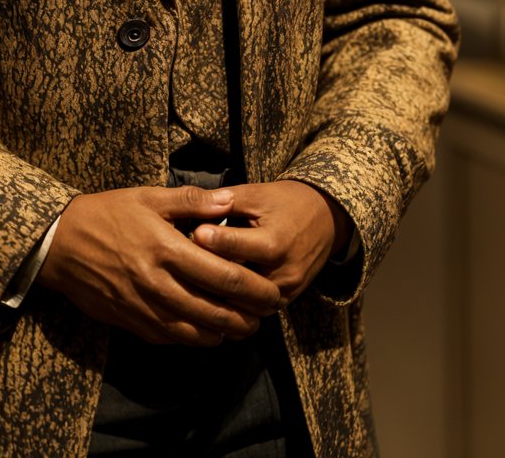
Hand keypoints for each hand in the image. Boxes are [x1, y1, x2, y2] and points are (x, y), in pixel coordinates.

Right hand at [37, 185, 282, 345]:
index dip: (255, 288)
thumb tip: (228, 201)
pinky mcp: (132, 323)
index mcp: (167, 248)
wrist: (60, 244)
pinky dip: (195, 338)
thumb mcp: (147, 197)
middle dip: (248, 317)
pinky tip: (208, 332)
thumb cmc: (107, 214)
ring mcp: (144, 308)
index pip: (224, 275)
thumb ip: (190, 201)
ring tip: (244, 326)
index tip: (273, 291)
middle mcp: (158, 283)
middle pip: (216, 311)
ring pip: (196, 332)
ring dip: (225, 333)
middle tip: (267, 314)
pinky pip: (171, 338)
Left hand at [191, 180, 351, 304]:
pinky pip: (253, 311)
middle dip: (207, 274)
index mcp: (277, 241)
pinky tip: (206, 298)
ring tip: (187, 284)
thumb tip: (194, 206)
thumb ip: (226, 200)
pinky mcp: (285, 303)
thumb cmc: (284, 202)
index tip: (189, 235)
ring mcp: (285, 292)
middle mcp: (283, 272)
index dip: (212, 240)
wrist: (325, 219)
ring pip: (243, 304)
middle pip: (238, 282)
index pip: (238, 245)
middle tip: (179, 264)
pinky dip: (231, 306)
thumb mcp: (257, 193)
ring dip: (216, 296)